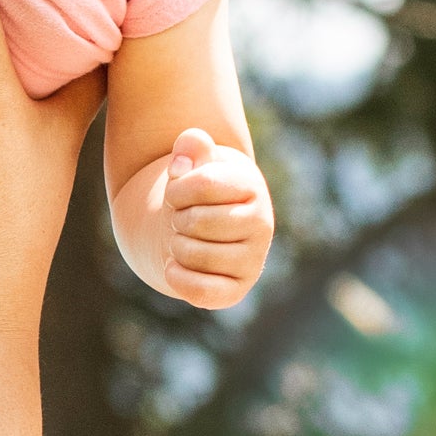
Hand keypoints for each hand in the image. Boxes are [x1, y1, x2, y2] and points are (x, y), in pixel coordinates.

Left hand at [160, 127, 272, 307]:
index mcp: (252, 188)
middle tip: (182, 220)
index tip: (176, 192)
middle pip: (197, 222)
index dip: (176, 189)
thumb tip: (189, 144)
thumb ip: (192, 145)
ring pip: (194, 255)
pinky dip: (176, 277)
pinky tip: (173, 266)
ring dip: (175, 246)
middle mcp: (261, 225)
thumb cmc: (198, 192)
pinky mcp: (235, 291)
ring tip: (184, 240)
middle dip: (176, 219)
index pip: (204, 184)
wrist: (204, 229)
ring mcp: (251, 261)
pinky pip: (200, 290)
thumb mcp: (196, 163)